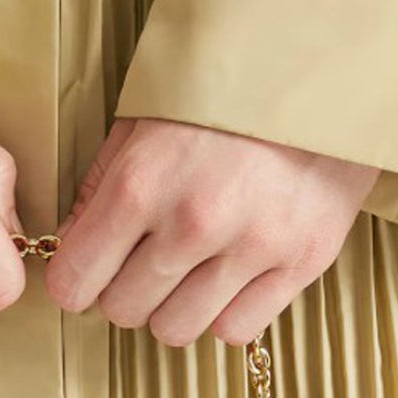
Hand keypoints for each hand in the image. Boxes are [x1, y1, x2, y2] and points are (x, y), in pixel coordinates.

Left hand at [45, 118, 377, 344]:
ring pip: (176, 330)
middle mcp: (193, 223)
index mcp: (141, 183)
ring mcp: (252, 248)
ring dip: (173, 307)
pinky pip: (236, 330)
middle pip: (124, 311)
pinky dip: (226, 313)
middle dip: (125, 290)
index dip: (74, 281)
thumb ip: (100, 189)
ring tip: (190, 269)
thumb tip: (72, 248)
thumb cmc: (224, 94)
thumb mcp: (143, 122)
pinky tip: (230, 277)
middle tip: (145, 260)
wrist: (325, 68)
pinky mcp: (301, 262)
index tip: (88, 271)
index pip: (74, 282)